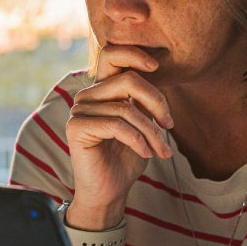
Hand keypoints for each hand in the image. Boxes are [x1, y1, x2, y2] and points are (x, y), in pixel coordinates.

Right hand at [65, 45, 173, 228]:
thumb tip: (156, 75)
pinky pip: (117, 125)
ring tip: (162, 150)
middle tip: (170, 125)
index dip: (134, 53)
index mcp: (102, 89)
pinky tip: (146, 153)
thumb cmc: (128, 159)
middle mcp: (88, 96)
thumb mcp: (143, 123)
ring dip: (152, 131)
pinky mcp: (76, 127)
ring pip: (127, 108)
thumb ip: (145, 100)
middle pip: (129, 80)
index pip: (112, 54)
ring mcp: (79, 110)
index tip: (157, 67)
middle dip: (157, 102)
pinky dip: (138, 140)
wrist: (110, 192)